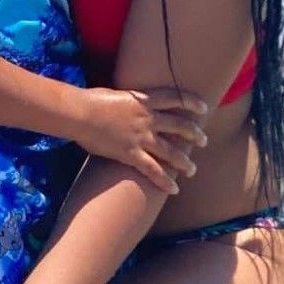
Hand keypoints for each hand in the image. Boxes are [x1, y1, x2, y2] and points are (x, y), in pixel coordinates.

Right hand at [70, 85, 208, 194]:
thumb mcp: (113, 93)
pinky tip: (174, 190)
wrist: (79, 113)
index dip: (191, 103)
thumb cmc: (90, 101)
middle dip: (194, 134)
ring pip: (171, 152)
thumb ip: (126, 100)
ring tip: (192, 170)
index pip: (174, 99)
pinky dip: (164, 181)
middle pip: (179, 126)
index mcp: (143, 100)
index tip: (203, 107)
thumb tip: (126, 102)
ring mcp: (141, 137)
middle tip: (204, 141)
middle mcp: (147, 118)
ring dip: (184, 162)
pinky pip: (153, 170)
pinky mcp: (131, 154)